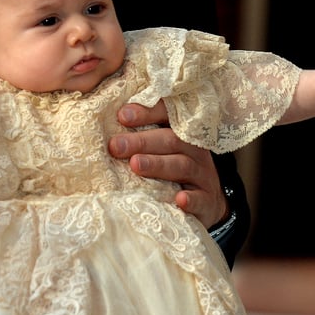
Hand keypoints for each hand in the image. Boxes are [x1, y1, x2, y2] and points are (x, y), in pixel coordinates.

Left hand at [109, 100, 227, 228]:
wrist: (207, 202)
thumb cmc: (173, 166)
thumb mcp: (163, 147)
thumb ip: (141, 135)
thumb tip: (107, 123)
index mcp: (181, 131)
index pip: (167, 114)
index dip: (146, 112)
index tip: (121, 116)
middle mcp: (194, 149)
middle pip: (171, 139)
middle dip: (142, 141)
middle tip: (115, 146)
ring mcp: (203, 175)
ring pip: (182, 165)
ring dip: (158, 165)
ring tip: (135, 165)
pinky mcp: (207, 201)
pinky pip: (201, 199)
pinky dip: (191, 199)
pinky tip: (179, 199)